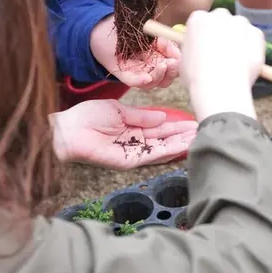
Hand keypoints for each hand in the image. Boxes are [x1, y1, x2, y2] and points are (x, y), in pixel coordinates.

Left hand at [52, 100, 196, 169]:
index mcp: (132, 129)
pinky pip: (151, 156)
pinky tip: (182, 145)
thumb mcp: (119, 111)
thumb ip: (142, 116)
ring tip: (198, 137)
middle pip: (164, 140)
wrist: (69, 129)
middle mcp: (135, 142)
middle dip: (182, 135)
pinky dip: (168, 151)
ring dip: (180, 144)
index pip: (159, 128)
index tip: (191, 122)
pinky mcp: (128, 161)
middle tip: (202, 130)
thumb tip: (163, 117)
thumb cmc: (88, 117)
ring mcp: (132, 153)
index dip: (175, 126)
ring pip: (161, 149)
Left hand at [90, 16, 179, 89]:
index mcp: (156, 59)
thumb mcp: (150, 33)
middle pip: (164, 80)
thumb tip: (179, 54)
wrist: (100, 28)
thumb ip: (164, 43)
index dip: (177, 67)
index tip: (179, 60)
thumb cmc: (126, 29)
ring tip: (163, 65)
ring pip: (151, 84)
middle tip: (172, 63)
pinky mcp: (120, 73)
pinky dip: (141, 81)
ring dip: (159, 76)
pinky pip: (132, 81)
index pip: (172, 69)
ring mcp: (134, 72)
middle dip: (171, 73)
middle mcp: (147, 68)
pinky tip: (147, 77)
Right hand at [181, 9, 264, 120]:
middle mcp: (219, 15)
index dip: (206, 36)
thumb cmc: (197, 76)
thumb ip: (193, 48)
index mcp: (198, 18)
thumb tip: (198, 52)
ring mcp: (240, 23)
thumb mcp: (184, 59)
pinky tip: (244, 64)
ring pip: (240, 28)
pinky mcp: (256, 33)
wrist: (220, 85)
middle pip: (222, 19)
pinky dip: (252, 49)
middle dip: (223, 32)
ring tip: (234, 62)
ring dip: (238, 39)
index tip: (207, 48)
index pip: (203, 21)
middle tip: (223, 52)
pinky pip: (254, 39)